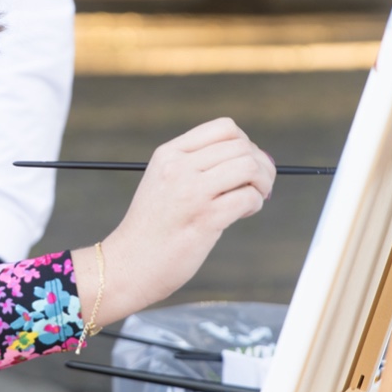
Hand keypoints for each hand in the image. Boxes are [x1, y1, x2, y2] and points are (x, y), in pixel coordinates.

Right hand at [73, 118, 274, 326]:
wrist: (129, 264)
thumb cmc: (152, 228)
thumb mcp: (164, 183)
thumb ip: (196, 167)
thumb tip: (251, 158)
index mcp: (169, 154)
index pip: (223, 127)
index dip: (244, 143)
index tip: (245, 163)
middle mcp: (179, 167)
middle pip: (241, 146)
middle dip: (260, 165)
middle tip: (259, 185)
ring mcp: (192, 192)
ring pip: (249, 167)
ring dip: (262, 183)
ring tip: (254, 197)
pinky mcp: (205, 218)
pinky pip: (248, 197)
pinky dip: (255, 204)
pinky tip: (243, 213)